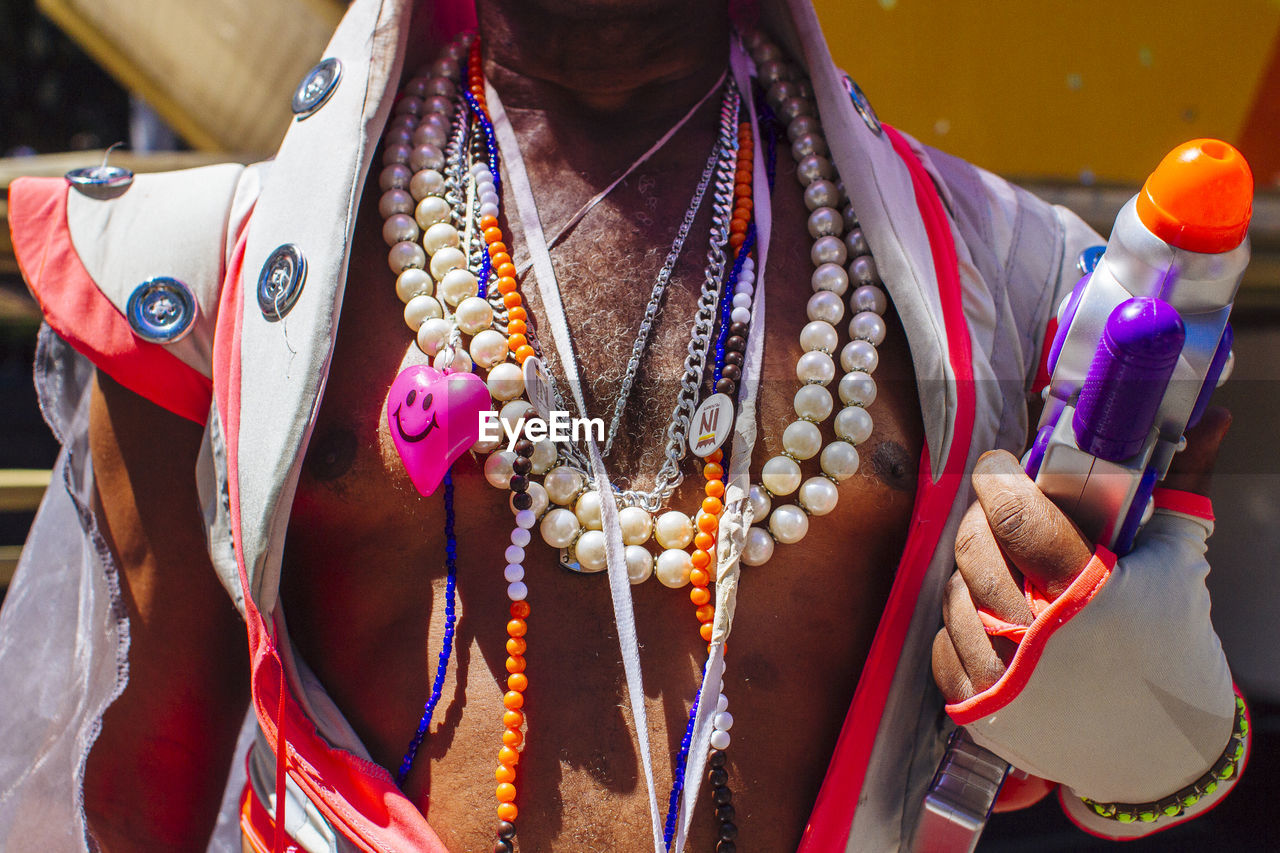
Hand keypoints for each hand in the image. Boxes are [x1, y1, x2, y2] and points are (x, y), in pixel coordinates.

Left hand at [931, 407, 1230, 703]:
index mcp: (1092, 596)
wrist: (1164, 752)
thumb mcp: (1178, 563)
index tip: (1000, 466)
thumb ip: (1180, 485)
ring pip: (954, 595)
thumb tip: (1212, 416)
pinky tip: (995, 620)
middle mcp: (1041, 643)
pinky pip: (943, 647)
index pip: (1017, 517)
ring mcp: (1007, 684)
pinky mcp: (984, 714)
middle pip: (975, 551)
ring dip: (972, 574)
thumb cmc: (1174, 649)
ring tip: (1002, 568)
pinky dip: (963, 628)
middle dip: (981, 519)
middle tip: (999, 511)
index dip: (998, 480)